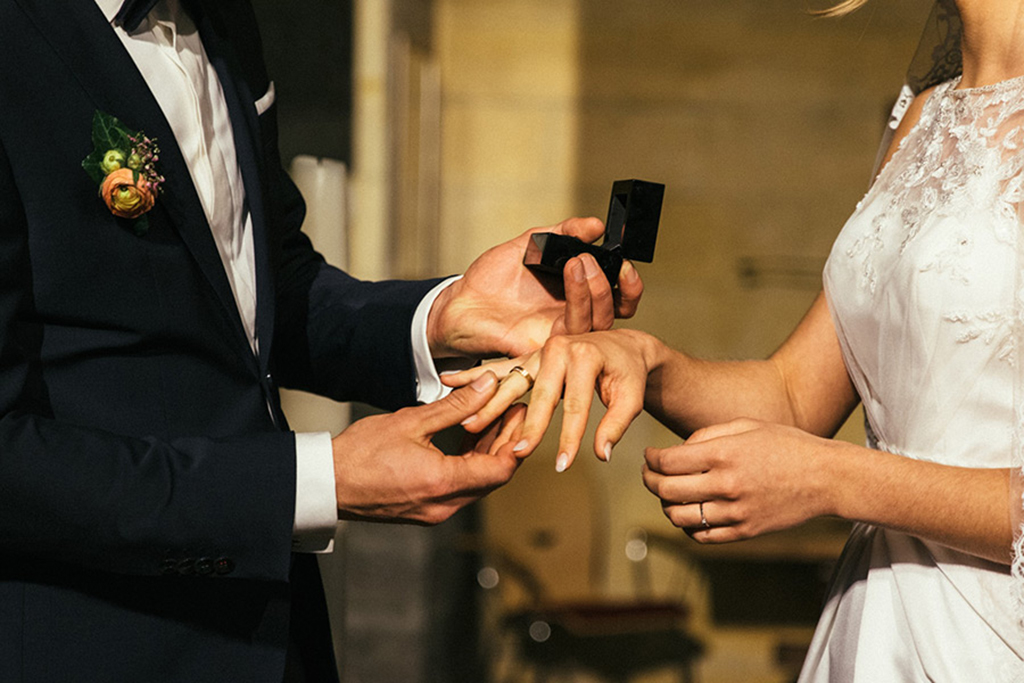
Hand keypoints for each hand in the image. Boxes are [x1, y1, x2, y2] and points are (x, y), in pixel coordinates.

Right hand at [331, 371, 525, 523]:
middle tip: (514, 410)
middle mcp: (445, 505)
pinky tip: (469, 437)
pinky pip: (460, 487)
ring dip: (489, 452)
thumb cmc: (360, 454)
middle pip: (493, 477)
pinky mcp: (426, 510)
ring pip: (478, 482)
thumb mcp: (411, 422)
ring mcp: (435, 511)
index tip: (522, 413)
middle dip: (508, 443)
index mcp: (443, 483)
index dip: (518, 440)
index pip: (501, 469)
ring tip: (495, 418)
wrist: (325, 485)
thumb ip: (455, 406)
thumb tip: (488, 385)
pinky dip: (470, 463)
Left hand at [427, 217, 643, 359]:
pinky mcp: (546, 346)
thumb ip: (564, 233)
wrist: (460, 304)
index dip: (628, 281)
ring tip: (578, 263)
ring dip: (596, 290)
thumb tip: (595, 225)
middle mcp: (573, 315)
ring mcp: (561, 332)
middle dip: (622, 290)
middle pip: (616, 312)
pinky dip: (577, 305)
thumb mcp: (530, 244)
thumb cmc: (491, 279)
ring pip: (599, 322)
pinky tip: (569, 280)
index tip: (624, 259)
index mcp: (574, 293)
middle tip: (603, 262)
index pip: (616, 294)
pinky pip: (572, 333)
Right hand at [444, 329, 659, 469]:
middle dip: (526, 426)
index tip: (564, 465)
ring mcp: (539, 352)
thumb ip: (616, 424)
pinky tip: (448, 380)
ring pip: (512, 381)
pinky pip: (499, 369)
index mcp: (585, 355)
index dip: (570, 437)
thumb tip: (602, 454)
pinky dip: (474, 376)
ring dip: (490, 404)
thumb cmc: (627, 372)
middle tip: (515, 453)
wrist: (622, 344)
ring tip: (469, 424)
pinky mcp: (528, 357)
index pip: (576, 405)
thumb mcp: (631, 395)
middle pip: (539, 395)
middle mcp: (558, 349)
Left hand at [642, 419, 841, 541]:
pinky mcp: (745, 531)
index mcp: (723, 454)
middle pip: (666, 490)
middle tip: (649, 474)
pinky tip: (689, 513)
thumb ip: (706, 435)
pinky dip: (687, 526)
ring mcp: (735, 512)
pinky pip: (702, 536)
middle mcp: (725, 484)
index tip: (649, 456)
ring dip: (665, 505)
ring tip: (668, 495)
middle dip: (649, 481)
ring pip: (679, 517)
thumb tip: (677, 451)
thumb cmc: (786, 445)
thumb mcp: (746, 425)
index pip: (667, 461)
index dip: (650, 459)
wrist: (826, 477)